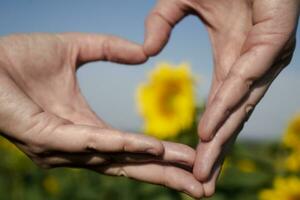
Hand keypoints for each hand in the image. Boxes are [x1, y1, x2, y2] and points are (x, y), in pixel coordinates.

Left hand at [0, 33, 202, 196]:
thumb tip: (141, 53)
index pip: (131, 148)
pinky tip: (149, 147)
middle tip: (203, 186)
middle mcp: (77, 147)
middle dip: (168, 177)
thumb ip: (109, 49)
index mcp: (85, 128)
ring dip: (154, 166)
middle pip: (130, 165)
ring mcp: (62, 148)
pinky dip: (120, 145)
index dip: (162, 156)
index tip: (193, 158)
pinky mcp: (45, 139)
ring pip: (115, 160)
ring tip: (189, 170)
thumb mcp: (75, 49)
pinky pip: (88, 143)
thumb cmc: (20, 57)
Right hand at [144, 0, 298, 195]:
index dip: (208, 137)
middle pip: (233, 118)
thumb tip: (147, 51)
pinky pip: (246, 80)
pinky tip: (209, 130)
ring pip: (242, 106)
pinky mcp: (276, 41)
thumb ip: (160, 22)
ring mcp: (266, 57)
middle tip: (199, 183)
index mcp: (233, 61)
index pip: (221, 109)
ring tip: (201, 167)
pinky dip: (227, 106)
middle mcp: (251, 67)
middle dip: (215, 152)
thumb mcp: (179, 1)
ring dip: (220, 138)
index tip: (192, 163)